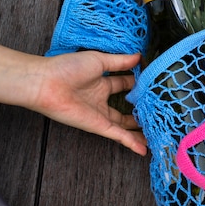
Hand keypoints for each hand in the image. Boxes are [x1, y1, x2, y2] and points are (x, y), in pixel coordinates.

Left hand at [32, 51, 146, 154]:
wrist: (46, 83)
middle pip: (125, 108)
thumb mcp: (99, 60)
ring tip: (156, 133)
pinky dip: (131, 142)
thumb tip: (139, 57)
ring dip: (138, 130)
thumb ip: (120, 62)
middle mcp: (101, 100)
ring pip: (124, 125)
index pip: (124, 84)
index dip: (138, 85)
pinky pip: (118, 135)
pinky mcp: (98, 126)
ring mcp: (100, 114)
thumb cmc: (67, 68)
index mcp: (101, 83)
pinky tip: (144, 148)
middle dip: (140, 110)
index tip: (154, 85)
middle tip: (159, 111)